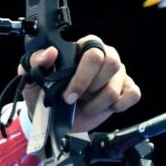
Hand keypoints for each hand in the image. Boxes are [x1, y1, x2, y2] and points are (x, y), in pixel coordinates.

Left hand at [18, 35, 140, 131]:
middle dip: (91, 88)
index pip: (93, 52)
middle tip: (76, 99)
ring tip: (85, 105)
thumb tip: (50, 52)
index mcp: (82, 48)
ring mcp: (117, 74)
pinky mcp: (126, 90)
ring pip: (115, 87)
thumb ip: (35, 61)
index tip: (68, 94)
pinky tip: (103, 107)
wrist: (52, 117)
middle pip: (112, 64)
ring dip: (96, 104)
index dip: (83, 76)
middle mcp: (104, 56)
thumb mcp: (32, 77)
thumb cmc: (43, 92)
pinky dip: (117, 106)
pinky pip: (133, 95)